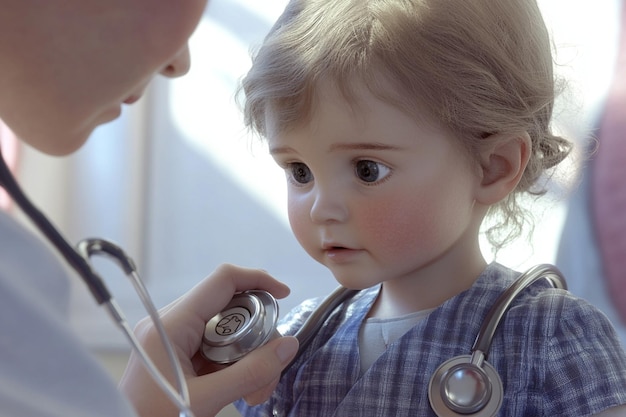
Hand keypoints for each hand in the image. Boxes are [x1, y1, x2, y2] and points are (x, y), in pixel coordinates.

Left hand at [118, 264, 298, 416]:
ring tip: (255, 392)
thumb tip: (287, 345)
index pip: (222, 281)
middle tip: (269, 371)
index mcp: (170, 325)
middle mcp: (170, 323)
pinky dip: (236, 365)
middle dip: (258, 337)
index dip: (257, 280)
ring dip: (250, 357)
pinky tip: (242, 391)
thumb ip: (249, 373)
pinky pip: (218, 347)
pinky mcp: (178, 353)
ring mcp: (173, 338)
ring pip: (228, 330)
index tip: (283, 295)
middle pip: (230, 308)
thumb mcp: (205, 401)